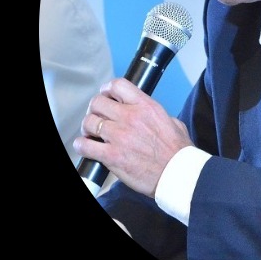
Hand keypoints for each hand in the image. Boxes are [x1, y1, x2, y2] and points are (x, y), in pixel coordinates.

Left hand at [74, 77, 192, 196]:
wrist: (178, 174)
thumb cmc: (178, 152)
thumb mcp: (173, 122)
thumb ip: (155, 114)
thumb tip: (146, 115)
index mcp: (146, 106)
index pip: (117, 85)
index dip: (107, 90)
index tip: (106, 96)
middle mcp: (130, 117)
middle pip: (97, 102)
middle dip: (95, 110)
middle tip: (98, 118)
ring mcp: (119, 136)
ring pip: (88, 122)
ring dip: (87, 128)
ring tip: (92, 134)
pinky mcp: (111, 156)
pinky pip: (84, 145)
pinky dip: (82, 146)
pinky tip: (87, 147)